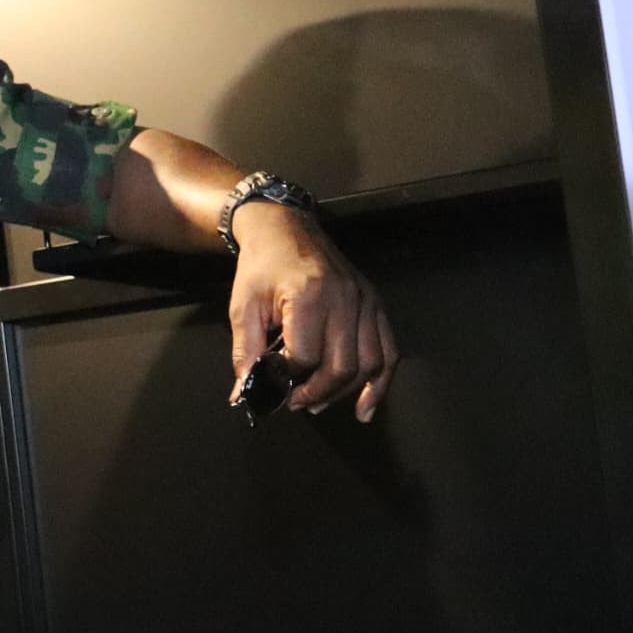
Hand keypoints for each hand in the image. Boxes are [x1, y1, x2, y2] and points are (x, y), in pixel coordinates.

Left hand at [228, 204, 397, 420]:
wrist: (284, 228)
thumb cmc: (261, 265)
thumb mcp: (243, 307)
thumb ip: (245, 352)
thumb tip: (244, 392)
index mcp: (310, 296)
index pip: (306, 356)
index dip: (287, 378)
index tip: (271, 383)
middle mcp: (345, 299)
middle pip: (342, 366)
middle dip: (317, 393)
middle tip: (294, 403)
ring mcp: (365, 301)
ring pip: (370, 363)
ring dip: (346, 393)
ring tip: (318, 405)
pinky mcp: (374, 303)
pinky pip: (389, 349)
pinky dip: (380, 381)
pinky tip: (365, 405)